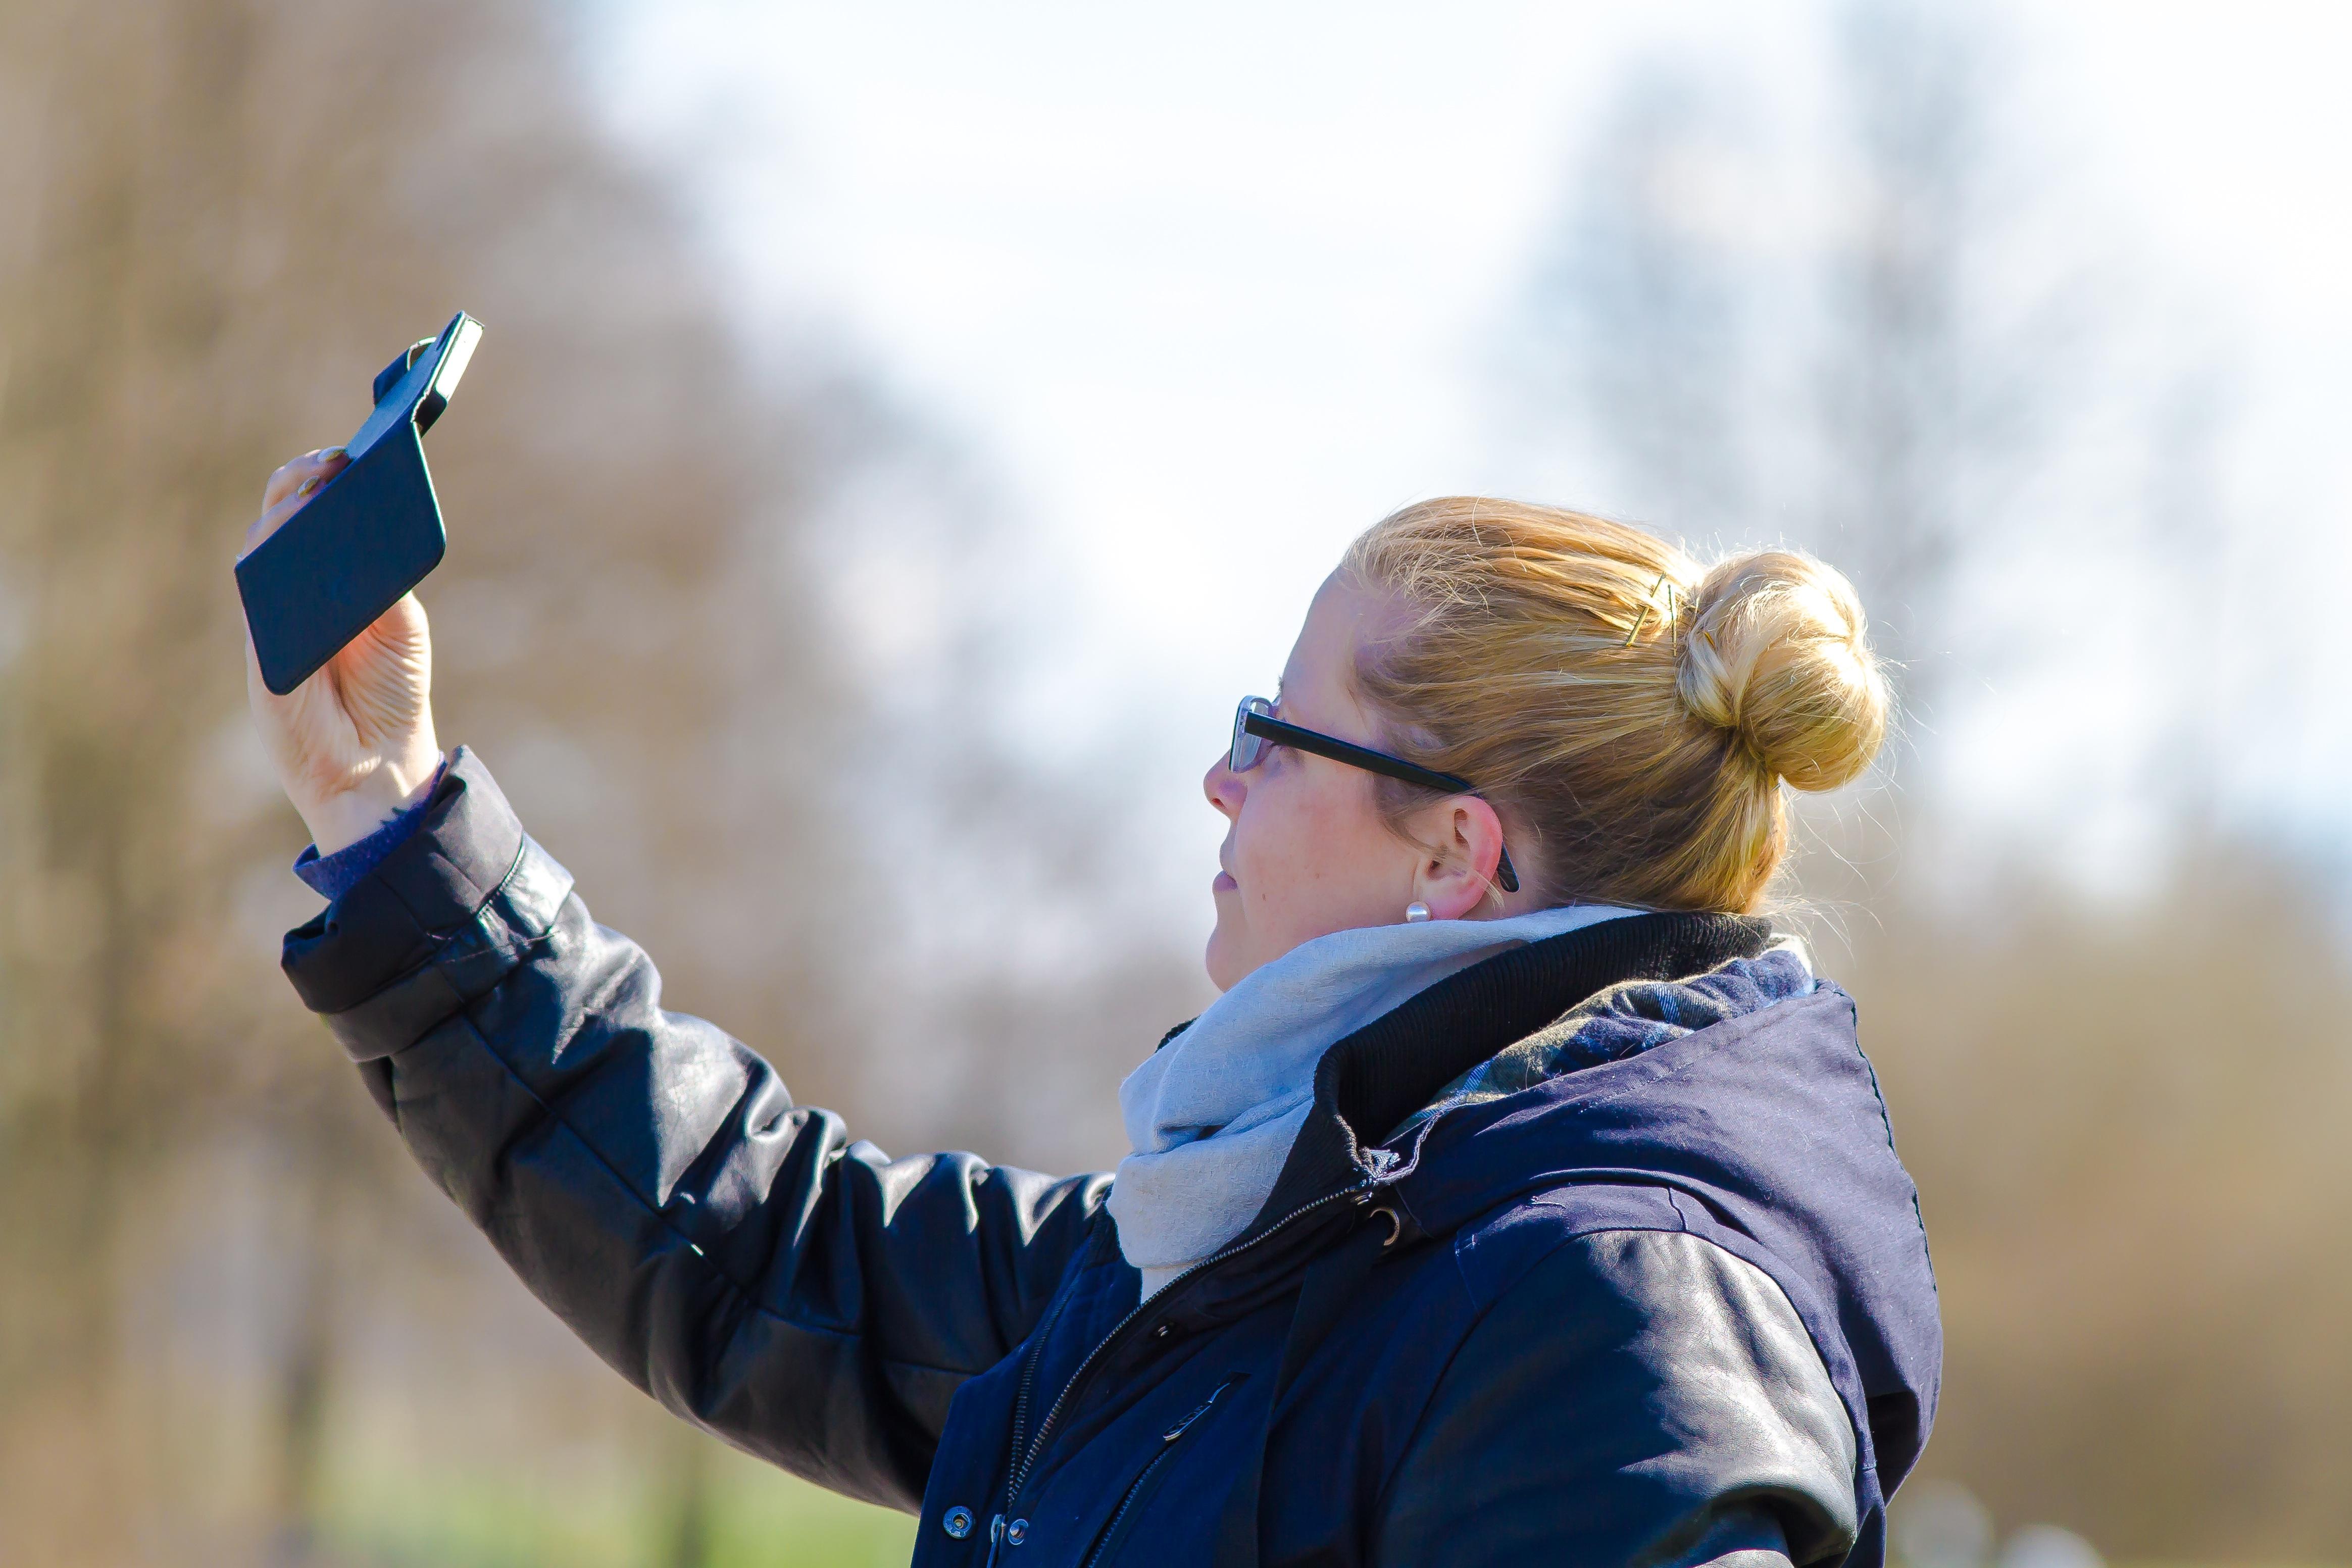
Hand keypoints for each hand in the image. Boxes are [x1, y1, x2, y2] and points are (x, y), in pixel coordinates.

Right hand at [241, 446, 443, 854]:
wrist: (377, 761)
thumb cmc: (391, 690)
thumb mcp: (401, 625)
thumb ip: (384, 582)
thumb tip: (366, 532)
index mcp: (327, 576)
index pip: (314, 512)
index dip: (323, 477)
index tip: (348, 453)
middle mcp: (290, 588)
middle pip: (280, 518)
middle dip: (300, 482)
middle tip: (331, 462)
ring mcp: (268, 616)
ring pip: (260, 549)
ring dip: (285, 514)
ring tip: (316, 489)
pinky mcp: (258, 648)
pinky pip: (258, 599)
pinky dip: (275, 570)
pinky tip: (298, 547)